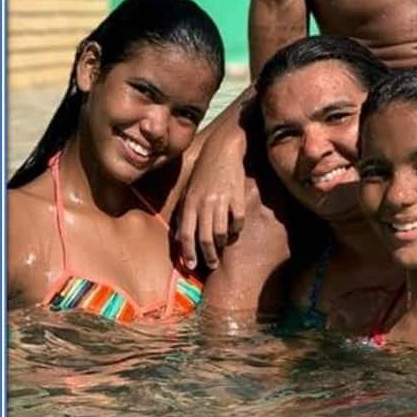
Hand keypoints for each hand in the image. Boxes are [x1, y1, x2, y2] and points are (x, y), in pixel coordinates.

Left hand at [176, 129, 246, 270]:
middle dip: (208, 256)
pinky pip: (238, 221)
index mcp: (190, 202)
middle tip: (211, 264)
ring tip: (222, 248)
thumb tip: (178, 238)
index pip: (186, 234)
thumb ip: (184, 213)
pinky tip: (235, 230)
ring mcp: (221, 200)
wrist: (222, 150)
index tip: (190, 266)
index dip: (187, 253)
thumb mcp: (189, 190)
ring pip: (221, 233)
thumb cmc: (204, 172)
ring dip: (222, 245)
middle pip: (204, 238)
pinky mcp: (237, 197)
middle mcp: (204, 203)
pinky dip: (236, 229)